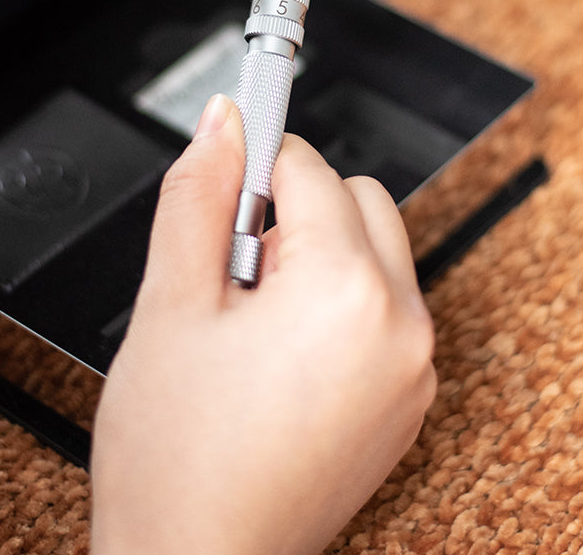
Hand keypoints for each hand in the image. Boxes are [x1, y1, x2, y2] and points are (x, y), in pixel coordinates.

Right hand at [91, 94, 435, 554]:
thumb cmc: (178, 459)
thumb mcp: (170, 303)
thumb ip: (198, 194)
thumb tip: (223, 122)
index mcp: (347, 292)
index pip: (310, 167)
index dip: (254, 162)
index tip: (228, 166)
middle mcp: (401, 326)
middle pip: (358, 198)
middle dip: (292, 211)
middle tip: (232, 266)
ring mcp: (411, 367)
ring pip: (372, 250)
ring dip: (314, 255)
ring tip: (252, 319)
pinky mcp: (405, 397)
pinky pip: (382, 307)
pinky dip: (337, 301)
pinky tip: (279, 354)